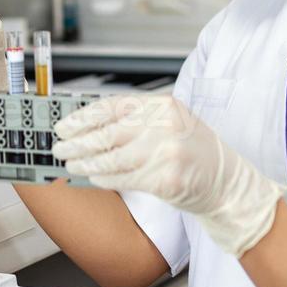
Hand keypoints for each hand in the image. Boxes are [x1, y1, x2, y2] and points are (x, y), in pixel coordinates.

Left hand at [52, 94, 282, 258]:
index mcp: (163, 104)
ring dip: (86, 163)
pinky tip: (93, 178)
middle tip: (59, 147)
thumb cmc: (194, 151)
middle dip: (77, 142)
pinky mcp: (165, 179)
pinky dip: (105, 179)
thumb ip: (135, 121)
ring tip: (70, 164)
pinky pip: (124, 178)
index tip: (63, 125)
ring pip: (112, 158)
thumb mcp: (169, 123)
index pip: (113, 106)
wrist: (227, 182)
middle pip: (108, 132)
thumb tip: (89, 126)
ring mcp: (166, 152)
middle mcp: (164, 125)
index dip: (83, 117)